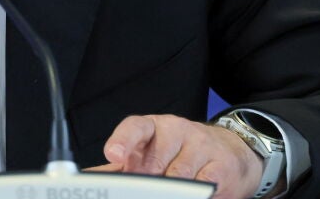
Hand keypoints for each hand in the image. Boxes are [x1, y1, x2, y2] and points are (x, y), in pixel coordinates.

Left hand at [84, 114, 266, 198]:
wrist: (229, 152)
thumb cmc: (180, 153)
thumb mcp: (150, 153)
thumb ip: (122, 166)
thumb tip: (89, 178)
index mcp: (153, 128)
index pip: (135, 128)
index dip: (122, 140)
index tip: (113, 155)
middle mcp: (176, 130)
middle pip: (155, 160)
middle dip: (147, 181)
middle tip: (147, 188)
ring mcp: (201, 145)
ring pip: (179, 175)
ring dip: (172, 190)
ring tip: (172, 190)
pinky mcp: (222, 165)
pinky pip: (203, 186)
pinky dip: (195, 194)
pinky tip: (195, 192)